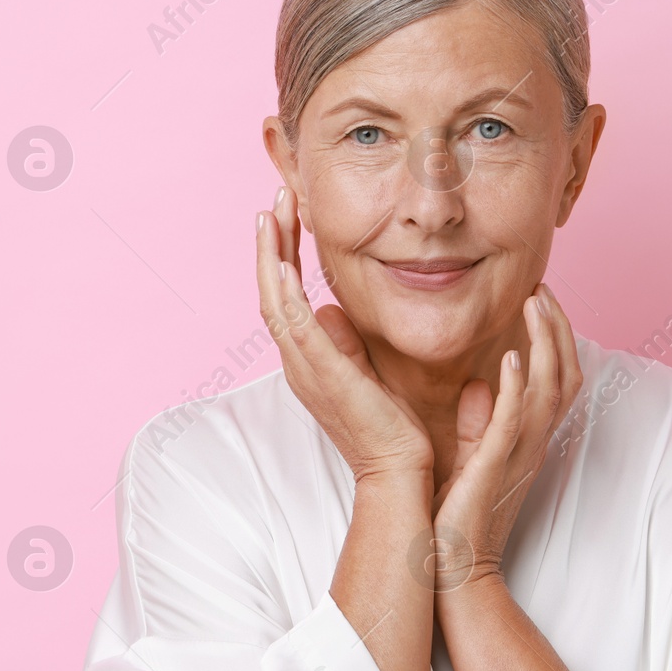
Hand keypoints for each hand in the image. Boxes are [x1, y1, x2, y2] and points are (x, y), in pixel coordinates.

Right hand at [255, 186, 433, 481]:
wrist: (400, 473)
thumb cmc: (390, 431)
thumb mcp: (364, 375)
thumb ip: (346, 344)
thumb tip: (332, 311)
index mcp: (308, 360)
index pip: (286, 297)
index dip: (283, 255)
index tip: (289, 216)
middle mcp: (298, 362)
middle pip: (272, 290)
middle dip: (273, 242)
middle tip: (277, 197)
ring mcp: (305, 368)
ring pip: (275, 299)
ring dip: (273, 253)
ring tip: (275, 211)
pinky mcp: (321, 374)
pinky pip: (293, 324)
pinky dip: (284, 289)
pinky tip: (284, 258)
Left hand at [429, 283, 581, 592]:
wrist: (454, 569)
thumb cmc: (458, 518)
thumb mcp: (471, 460)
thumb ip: (478, 424)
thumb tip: (476, 386)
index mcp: (528, 439)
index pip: (556, 378)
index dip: (554, 337)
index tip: (538, 298)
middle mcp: (534, 443)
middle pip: (565, 373)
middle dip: (557, 327)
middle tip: (541, 286)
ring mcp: (521, 454)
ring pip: (550, 389)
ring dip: (545, 342)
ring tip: (535, 302)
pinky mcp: (497, 467)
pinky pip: (517, 421)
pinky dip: (519, 387)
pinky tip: (513, 356)